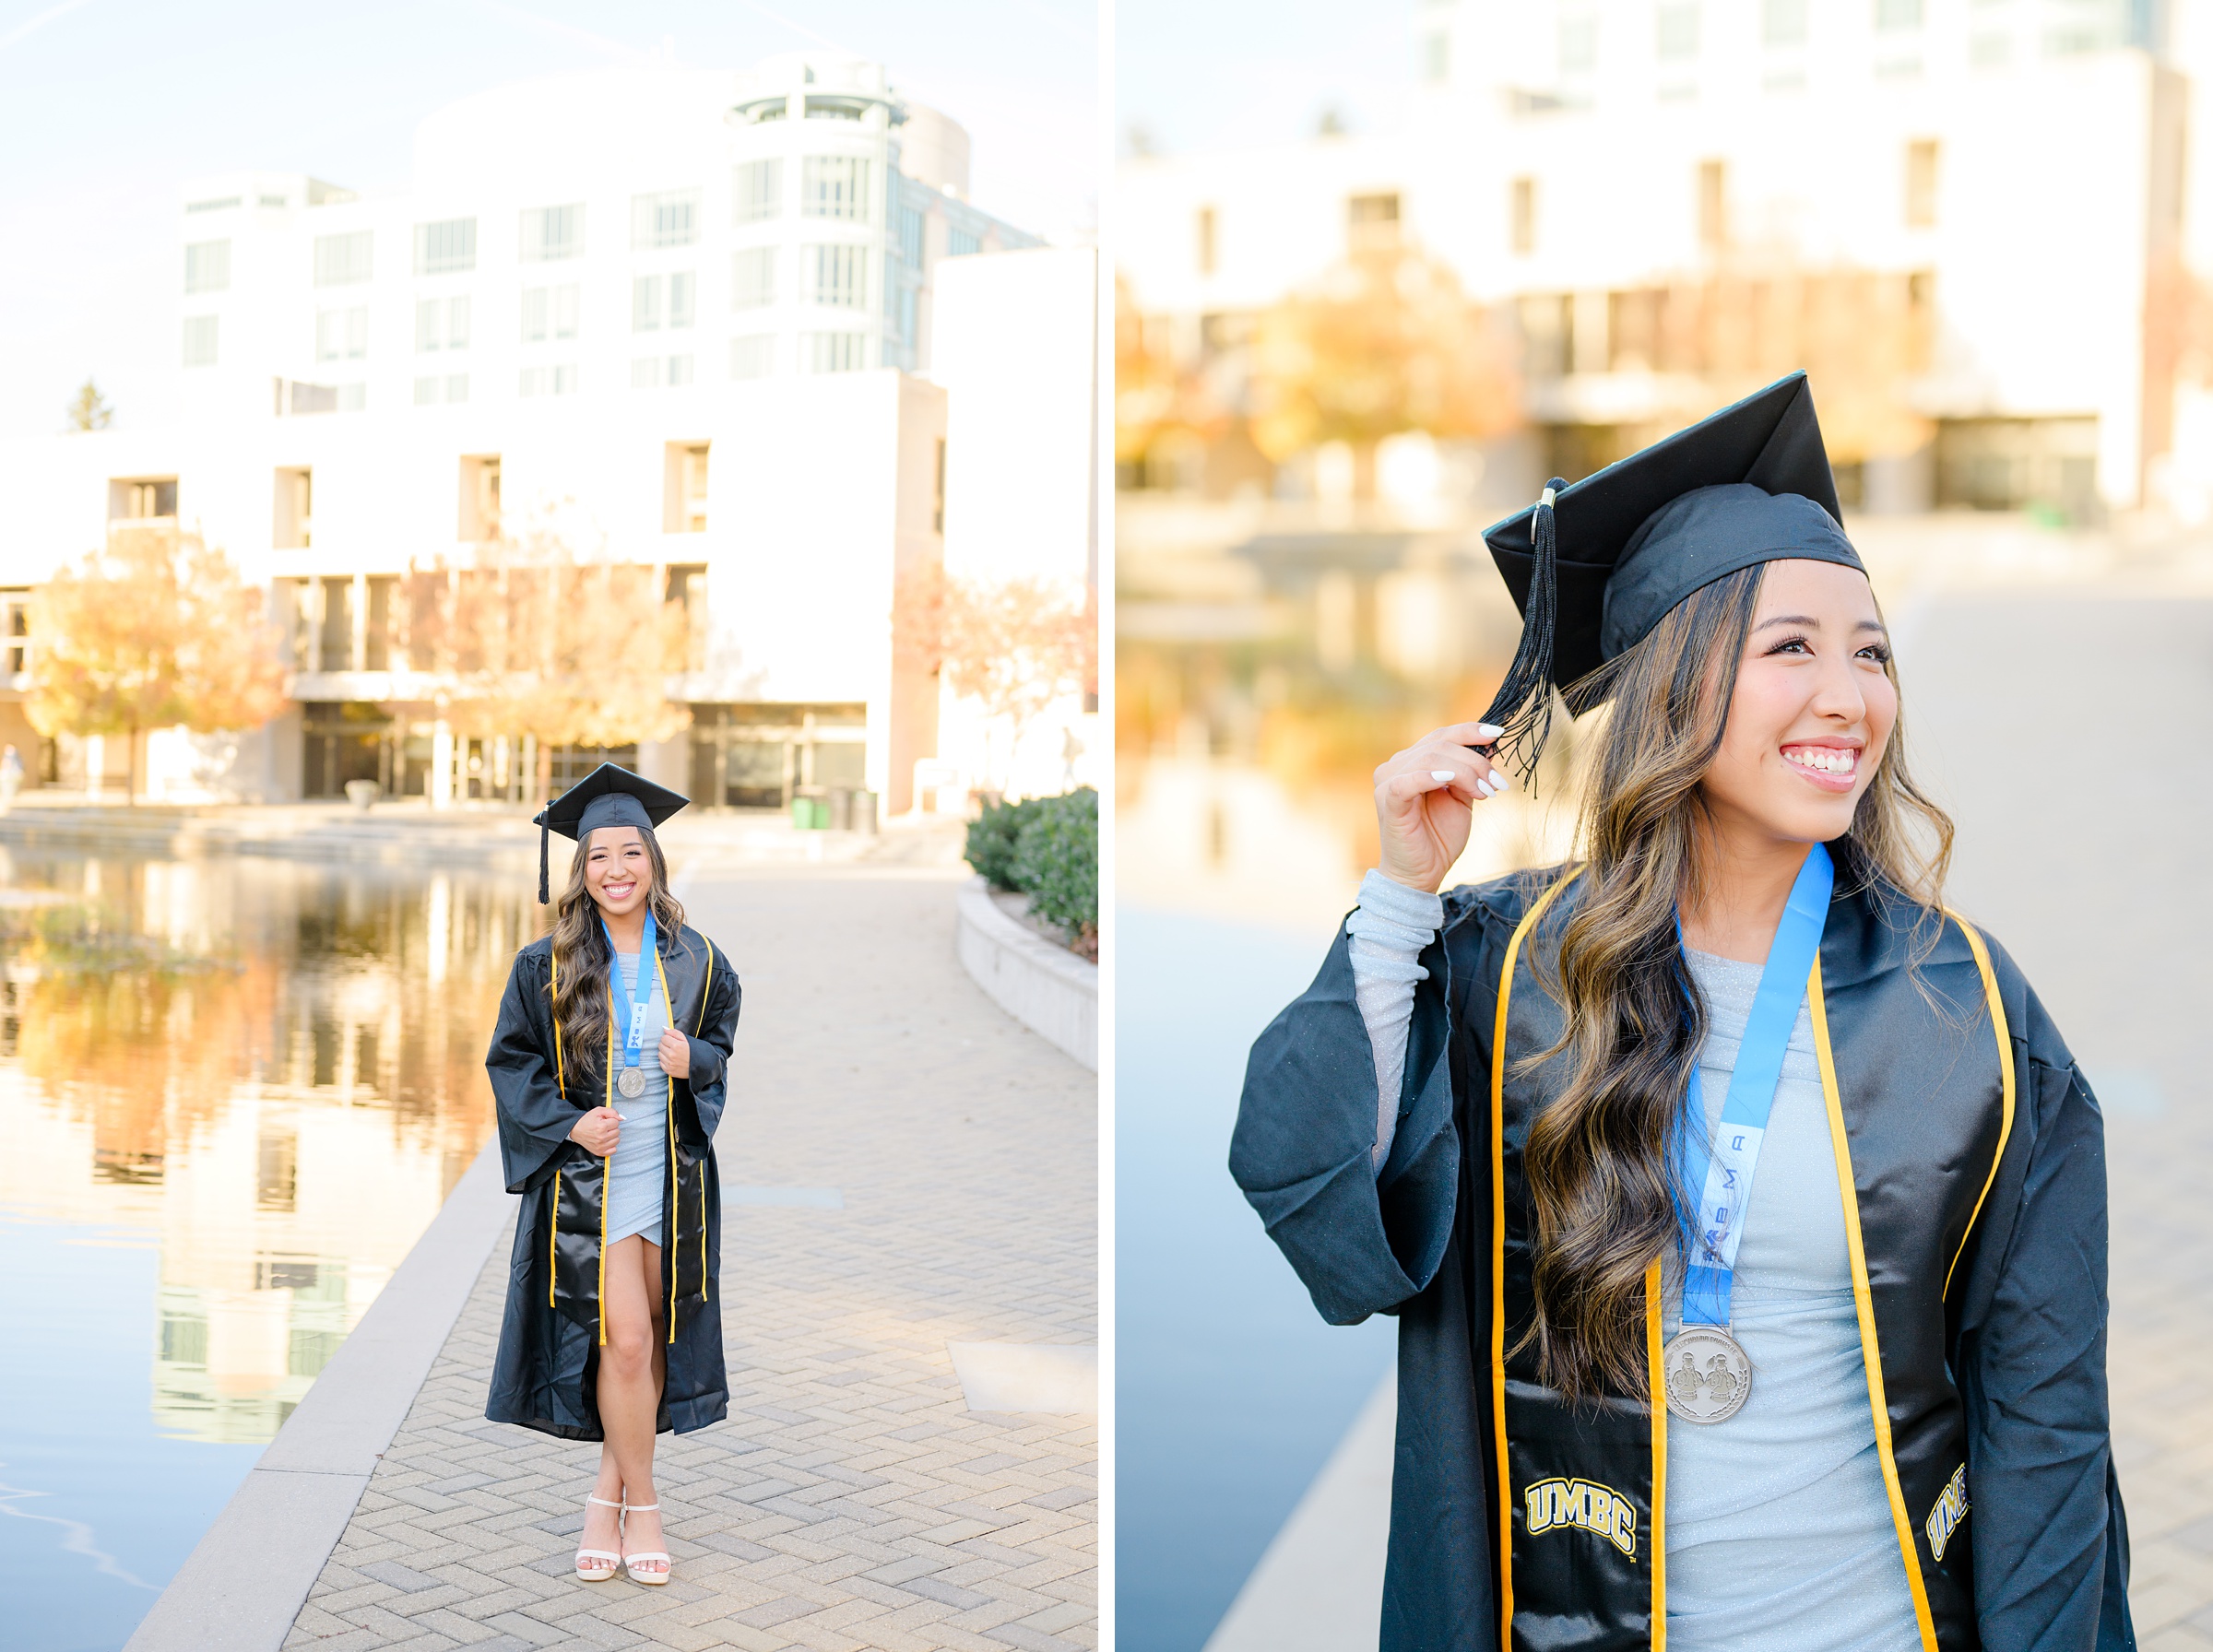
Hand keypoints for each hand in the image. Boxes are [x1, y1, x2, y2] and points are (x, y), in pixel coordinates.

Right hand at [569, 1106, 619, 1155]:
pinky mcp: (600, 1152)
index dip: (611, 1120)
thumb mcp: (598, 1111)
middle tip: (604, 1127)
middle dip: (612, 1128)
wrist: (575, 1130)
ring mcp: (601, 1146)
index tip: (605, 1121)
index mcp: (601, 1127)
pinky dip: (611, 1145)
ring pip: (617, 1140)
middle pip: (617, 1131)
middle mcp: (601, 1138)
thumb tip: (622, 1118)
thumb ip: (612, 1112)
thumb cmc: (586, 1121)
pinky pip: (613, 1150)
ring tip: (604, 1134)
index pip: (616, 1123)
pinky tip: (606, 1141)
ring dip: (612, 1136)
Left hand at [657, 1028, 690, 1078]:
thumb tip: (664, 1029)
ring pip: (659, 1054)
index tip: (672, 1040)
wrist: (700, 1066)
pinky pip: (661, 1062)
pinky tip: (672, 1060)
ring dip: (665, 1053)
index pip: (663, 1038)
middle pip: (660, 1045)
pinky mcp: (669, 1070)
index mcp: (676, 1046)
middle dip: (666, 1045)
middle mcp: (671, 1055)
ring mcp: (670, 1064)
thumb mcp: (687, 1039)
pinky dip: (665, 1061)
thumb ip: (675, 1033)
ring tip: (673, 1054)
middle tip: (673, 1047)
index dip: (668, 1038)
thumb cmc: (694, 1052)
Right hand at [1373, 722, 1513, 893]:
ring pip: (1430, 758)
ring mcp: (1388, 782)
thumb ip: (1469, 773)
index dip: (1470, 731)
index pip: (1442, 735)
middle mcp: (1396, 766)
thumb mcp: (1462, 799)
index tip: (1499, 735)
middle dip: (1475, 762)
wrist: (1422, 874)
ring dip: (1465, 772)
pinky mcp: (1388, 802)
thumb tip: (1489, 747)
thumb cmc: (1439, 837)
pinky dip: (1430, 776)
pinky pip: (1407, 781)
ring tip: (1485, 792)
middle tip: (1497, 784)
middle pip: (1440, 745)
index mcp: (1412, 761)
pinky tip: (1449, 781)